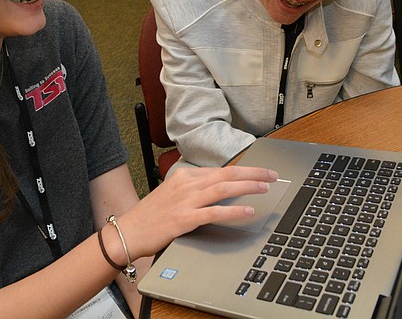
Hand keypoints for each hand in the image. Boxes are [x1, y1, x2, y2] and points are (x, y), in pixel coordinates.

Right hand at [115, 165, 276, 260]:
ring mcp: (185, 201)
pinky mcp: (184, 219)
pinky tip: (247, 210)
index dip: (243, 170)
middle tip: (272, 175)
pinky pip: (214, 212)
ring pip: (223, 188)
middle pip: (226, 174)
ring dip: (247, 186)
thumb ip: (194, 191)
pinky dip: (233, 210)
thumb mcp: (172, 195)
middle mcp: (186, 185)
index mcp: (183, 177)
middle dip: (253, 173)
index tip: (260, 172)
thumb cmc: (150, 216)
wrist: (128, 232)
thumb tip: (220, 191)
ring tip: (265, 187)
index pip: (220, 170)